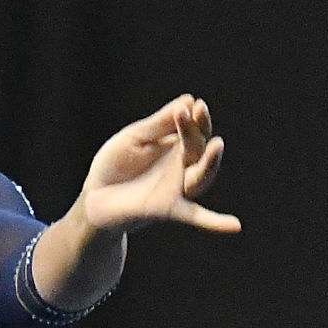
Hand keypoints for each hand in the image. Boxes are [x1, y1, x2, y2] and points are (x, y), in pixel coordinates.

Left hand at [77, 94, 238, 235]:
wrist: (93, 197)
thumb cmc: (114, 165)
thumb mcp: (133, 138)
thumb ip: (159, 124)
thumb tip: (189, 100)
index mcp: (175, 147)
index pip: (194, 130)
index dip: (195, 118)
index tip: (192, 105)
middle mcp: (182, 167)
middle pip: (200, 149)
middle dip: (198, 131)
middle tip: (197, 112)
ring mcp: (177, 188)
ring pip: (202, 177)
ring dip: (211, 162)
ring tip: (217, 146)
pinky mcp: (167, 209)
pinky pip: (195, 216)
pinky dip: (214, 222)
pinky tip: (234, 227)